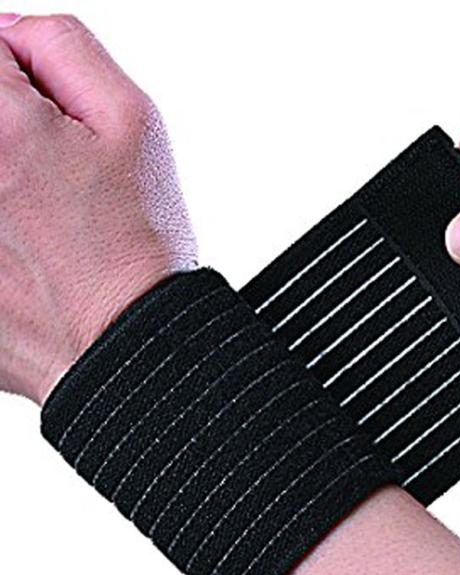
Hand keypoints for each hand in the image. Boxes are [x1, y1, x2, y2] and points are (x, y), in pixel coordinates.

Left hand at [0, 14, 195, 404]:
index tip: (39, 118)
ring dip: (7, 187)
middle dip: (9, 137)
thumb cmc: (136, 247)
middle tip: (41, 177)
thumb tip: (7, 33)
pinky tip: (22, 251)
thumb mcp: (133, 120)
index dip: (17, 83)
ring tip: (34, 222)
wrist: (123, 345)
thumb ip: (61, 44)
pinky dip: (2, 232)